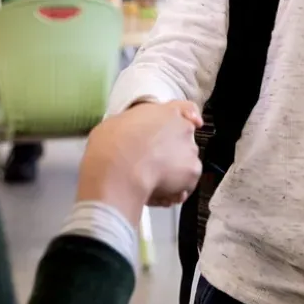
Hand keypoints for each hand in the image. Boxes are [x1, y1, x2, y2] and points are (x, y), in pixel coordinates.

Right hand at [76, 101, 202, 226]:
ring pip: (186, 162)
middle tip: (152, 165)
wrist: (119, 172)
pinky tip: (156, 196)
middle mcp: (182, 127)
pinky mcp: (193, 171)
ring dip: (174, 172)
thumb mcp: (115, 124)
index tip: (192, 123)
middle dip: (172, 151)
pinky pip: (187, 183)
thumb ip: (133, 125)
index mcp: (164, 112)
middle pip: (184, 138)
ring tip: (149, 184)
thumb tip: (131, 133)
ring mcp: (190, 149)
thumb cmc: (110, 147)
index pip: (187, 108)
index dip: (189, 116)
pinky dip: (175, 190)